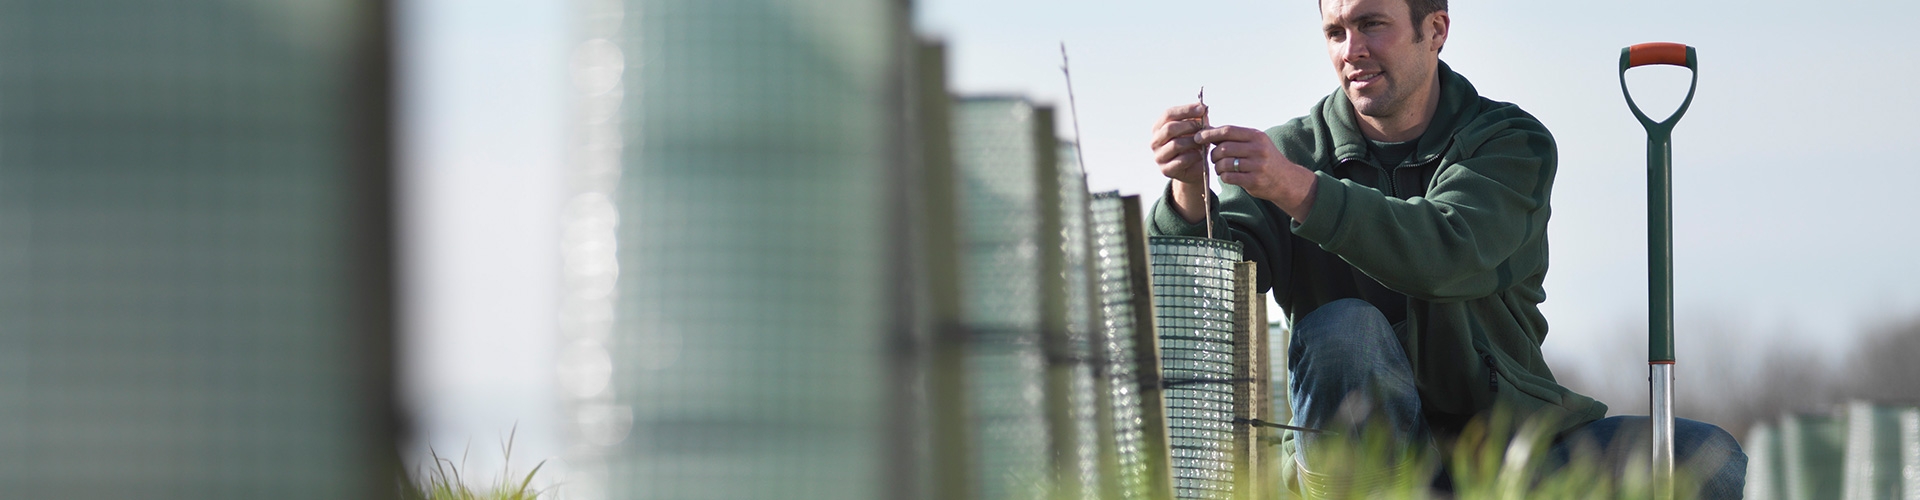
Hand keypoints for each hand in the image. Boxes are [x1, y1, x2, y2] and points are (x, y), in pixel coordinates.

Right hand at [1150, 103, 1208, 184]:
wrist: (1193, 169)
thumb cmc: (1194, 146)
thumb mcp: (1196, 130)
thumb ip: (1198, 119)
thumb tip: (1203, 107)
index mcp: (1159, 128)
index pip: (1168, 114)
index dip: (1185, 110)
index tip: (1202, 109)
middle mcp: (1155, 141)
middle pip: (1169, 128)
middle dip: (1189, 126)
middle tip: (1204, 127)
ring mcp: (1159, 156)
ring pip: (1175, 144)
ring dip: (1193, 142)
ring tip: (1204, 142)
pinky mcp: (1166, 170)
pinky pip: (1181, 160)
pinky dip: (1194, 156)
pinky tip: (1201, 155)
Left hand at [1194, 125, 1317, 220]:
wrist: (1286, 180)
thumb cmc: (1265, 159)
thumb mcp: (1256, 143)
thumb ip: (1236, 138)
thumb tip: (1208, 131)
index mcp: (1256, 136)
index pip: (1228, 131)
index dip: (1210, 134)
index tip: (1198, 137)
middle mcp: (1257, 149)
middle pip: (1224, 148)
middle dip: (1213, 154)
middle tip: (1213, 158)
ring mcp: (1257, 165)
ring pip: (1224, 163)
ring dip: (1217, 167)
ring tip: (1220, 168)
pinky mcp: (1254, 180)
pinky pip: (1229, 177)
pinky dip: (1223, 177)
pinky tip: (1227, 176)